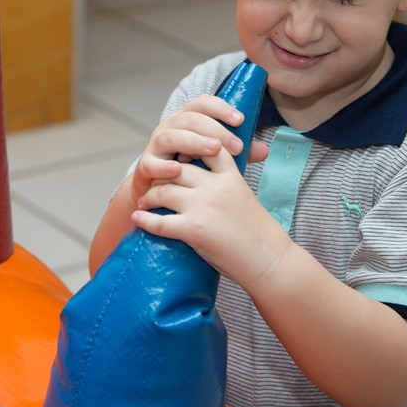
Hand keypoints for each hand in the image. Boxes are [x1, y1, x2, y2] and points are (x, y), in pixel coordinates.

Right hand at [131, 95, 266, 199]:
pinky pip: (151, 163)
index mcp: (187, 120)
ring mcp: (156, 146)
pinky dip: (164, 166)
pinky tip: (178, 170)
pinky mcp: (145, 166)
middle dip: (215, 129)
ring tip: (214, 150)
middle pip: (190, 118)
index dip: (221, 107)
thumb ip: (236, 152)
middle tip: (237, 146)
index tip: (241, 120)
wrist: (158, 193)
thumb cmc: (191, 169)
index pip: (201, 102)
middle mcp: (170, 127)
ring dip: (194, 141)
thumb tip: (264, 150)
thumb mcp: (215, 158)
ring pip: (171, 135)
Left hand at [132, 144, 289, 286]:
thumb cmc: (256, 229)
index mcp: (230, 175)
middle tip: (153, 184)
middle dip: (161, 176)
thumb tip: (203, 172)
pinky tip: (138, 219)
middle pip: (177, 169)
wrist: (267, 258)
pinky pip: (159, 222)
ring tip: (144, 202)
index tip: (176, 157)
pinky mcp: (193, 230)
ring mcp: (203, 207)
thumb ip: (224, 180)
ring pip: (163, 191)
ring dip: (149, 197)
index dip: (186, 149)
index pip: (204, 148)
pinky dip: (145, 220)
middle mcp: (215, 187)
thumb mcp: (244, 193)